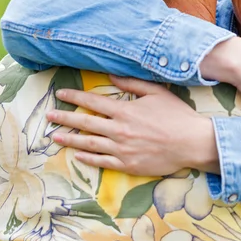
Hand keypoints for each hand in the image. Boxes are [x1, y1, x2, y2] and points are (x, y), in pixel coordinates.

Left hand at [47, 77, 219, 174]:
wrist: (191, 142)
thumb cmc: (176, 115)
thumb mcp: (156, 92)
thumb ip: (133, 83)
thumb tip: (112, 75)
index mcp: (125, 111)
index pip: (93, 102)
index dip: (75, 97)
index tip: (60, 94)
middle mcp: (119, 130)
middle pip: (85, 123)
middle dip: (64, 118)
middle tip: (49, 116)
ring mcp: (122, 150)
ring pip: (89, 144)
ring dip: (70, 140)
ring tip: (54, 137)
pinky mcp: (128, 165)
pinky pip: (102, 162)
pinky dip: (88, 158)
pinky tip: (78, 156)